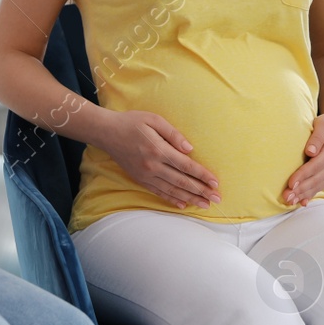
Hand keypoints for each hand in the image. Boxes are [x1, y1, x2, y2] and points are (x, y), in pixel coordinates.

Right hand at [97, 109, 220, 208]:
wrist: (106, 133)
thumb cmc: (131, 122)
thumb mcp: (154, 120)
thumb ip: (173, 134)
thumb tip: (190, 150)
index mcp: (158, 150)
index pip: (186, 166)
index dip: (202, 175)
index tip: (215, 183)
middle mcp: (152, 166)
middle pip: (181, 182)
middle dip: (201, 191)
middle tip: (216, 199)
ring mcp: (145, 175)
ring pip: (172, 190)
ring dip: (190, 198)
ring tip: (204, 204)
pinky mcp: (139, 179)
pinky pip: (158, 192)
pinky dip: (171, 199)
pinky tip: (182, 204)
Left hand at [283, 113, 323, 205]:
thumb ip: (318, 136)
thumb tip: (310, 151)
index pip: (315, 165)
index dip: (303, 175)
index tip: (291, 183)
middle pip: (315, 179)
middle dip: (300, 190)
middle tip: (286, 197)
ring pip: (317, 185)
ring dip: (303, 195)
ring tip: (289, 201)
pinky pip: (320, 186)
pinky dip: (310, 195)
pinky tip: (301, 203)